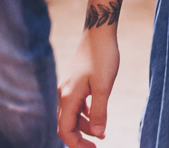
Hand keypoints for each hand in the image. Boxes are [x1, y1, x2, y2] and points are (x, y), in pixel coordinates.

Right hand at [57, 31, 120, 146]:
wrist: (99, 31)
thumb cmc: (102, 56)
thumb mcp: (104, 87)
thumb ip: (100, 112)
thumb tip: (99, 134)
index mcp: (68, 97)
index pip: (65, 130)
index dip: (76, 144)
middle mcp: (64, 93)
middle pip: (66, 124)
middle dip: (79, 138)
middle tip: (97, 145)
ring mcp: (68, 86)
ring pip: (71, 114)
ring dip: (84, 125)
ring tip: (101, 131)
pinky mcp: (74, 81)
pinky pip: (75, 104)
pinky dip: (85, 113)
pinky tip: (96, 114)